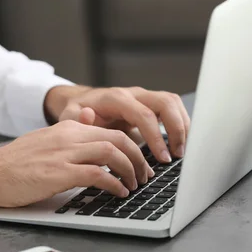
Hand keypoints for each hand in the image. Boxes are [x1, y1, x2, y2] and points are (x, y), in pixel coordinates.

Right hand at [0, 121, 153, 207]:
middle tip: (144, 175)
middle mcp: (68, 136)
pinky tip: (118, 192)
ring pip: (112, 152)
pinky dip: (114, 184)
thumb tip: (92, 117)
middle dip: (138, 158)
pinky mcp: (59, 173)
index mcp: (67, 128)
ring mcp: (64, 153)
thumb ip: (71, 130)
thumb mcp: (45, 139)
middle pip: (118, 139)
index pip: (111, 131)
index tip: (138, 163)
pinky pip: (98, 175)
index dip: (132, 147)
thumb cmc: (14, 163)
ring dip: (130, 170)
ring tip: (135, 185)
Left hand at [44, 86, 190, 162]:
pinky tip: (179, 143)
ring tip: (180, 151)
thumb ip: (77, 119)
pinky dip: (180, 124)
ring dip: (182, 126)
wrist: (80, 103)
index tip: (162, 157)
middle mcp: (132, 94)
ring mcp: (143, 97)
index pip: (143, 114)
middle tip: (177, 154)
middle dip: (176, 129)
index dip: (155, 136)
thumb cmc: (77, 112)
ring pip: (172, 103)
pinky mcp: (149, 104)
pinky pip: (171, 108)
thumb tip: (87, 116)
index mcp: (115, 98)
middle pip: (165, 102)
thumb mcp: (70, 117)